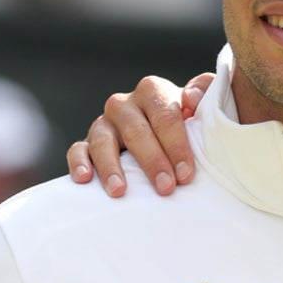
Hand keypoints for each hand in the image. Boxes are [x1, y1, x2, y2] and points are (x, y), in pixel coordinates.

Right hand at [67, 72, 212, 196]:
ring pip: (103, 141)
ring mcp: (104, 123)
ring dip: (111, 166)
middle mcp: (124, 104)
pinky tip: (84, 179)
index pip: (165, 116)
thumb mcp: (203, 104)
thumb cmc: (189, 122)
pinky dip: (79, 163)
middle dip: (153, 162)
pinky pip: (78, 150)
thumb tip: (191, 100)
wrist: (168, 133)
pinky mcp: (88, 142)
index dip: (177, 145)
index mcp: (152, 91)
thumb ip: (204, 91)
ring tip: (120, 191)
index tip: (186, 174)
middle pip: (136, 131)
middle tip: (166, 188)